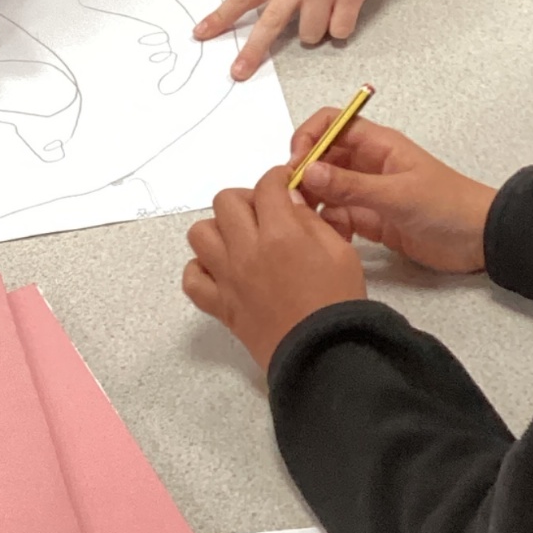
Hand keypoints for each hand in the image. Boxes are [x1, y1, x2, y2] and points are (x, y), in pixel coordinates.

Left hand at [183, 167, 366, 368]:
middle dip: (246, 198)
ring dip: (219, 229)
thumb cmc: (338, 301)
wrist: (324, 355)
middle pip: (226, 201)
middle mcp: (247, 251)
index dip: (277, 178)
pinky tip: (223, 271)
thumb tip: (290, 200)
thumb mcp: (340, 251)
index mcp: (281, 233)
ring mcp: (228, 279)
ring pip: (200, 233)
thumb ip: (312, 221)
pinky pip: (192, 279)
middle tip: (265, 212)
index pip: (266, 185)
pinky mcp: (219, 306)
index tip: (283, 183)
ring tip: (241, 239)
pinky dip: (202, 269)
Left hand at [194, 0, 388, 79]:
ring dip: (316, 31)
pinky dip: (341, 27)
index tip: (200, 34)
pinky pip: (340, 30)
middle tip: (239, 72)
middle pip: (269, 24)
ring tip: (325, 9)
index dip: (220, 18)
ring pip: (311, 34)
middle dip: (253, 51)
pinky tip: (344, 9)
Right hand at [290, 109, 494, 273]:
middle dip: (303, 175)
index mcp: (378, 144)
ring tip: (303, 222)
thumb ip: (352, 185)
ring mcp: (368, 193)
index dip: (308, 137)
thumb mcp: (397, 195)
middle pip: (323, 157)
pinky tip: (325, 237)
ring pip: (327, 189)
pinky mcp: (371, 221)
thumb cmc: (446, 205)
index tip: (295, 165)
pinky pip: (338, 216)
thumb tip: (307, 171)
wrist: (479, 240)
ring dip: (313, 202)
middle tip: (290, 201)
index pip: (332, 124)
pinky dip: (327, 224)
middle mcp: (368, 164)